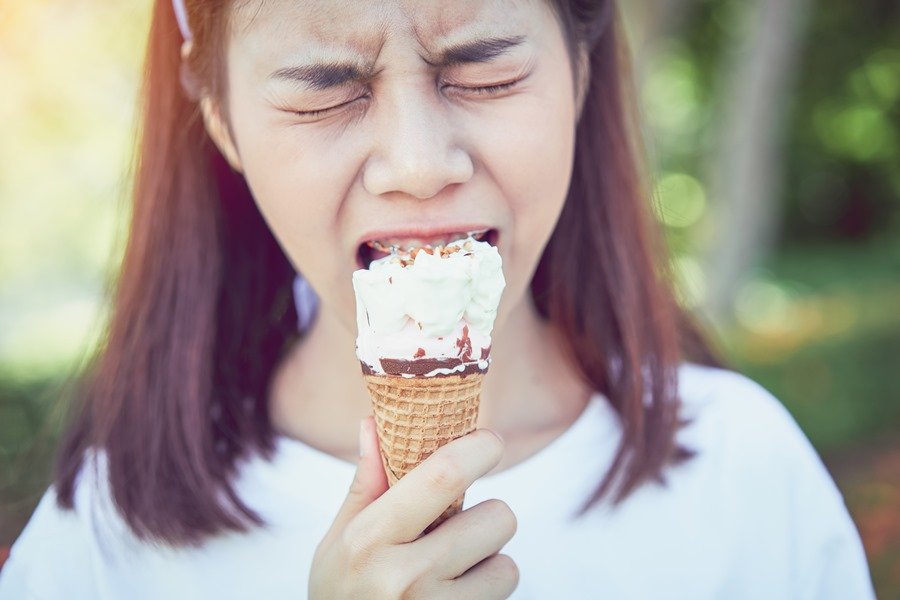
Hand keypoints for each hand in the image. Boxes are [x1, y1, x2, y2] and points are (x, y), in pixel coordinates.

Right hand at [308, 417, 518, 598]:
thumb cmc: (339, 595)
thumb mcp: (338, 542)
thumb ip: (365, 485)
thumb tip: (375, 423)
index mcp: (370, 540)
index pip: (441, 476)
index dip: (478, 449)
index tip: (490, 441)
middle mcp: (404, 578)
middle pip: (496, 518)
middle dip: (488, 515)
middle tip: (460, 527)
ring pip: (507, 565)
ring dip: (489, 561)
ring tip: (452, 571)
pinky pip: (503, 597)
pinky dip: (487, 593)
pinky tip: (453, 599)